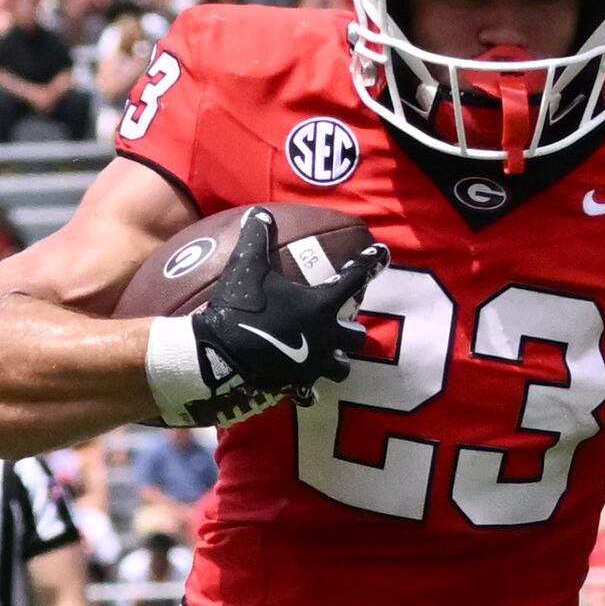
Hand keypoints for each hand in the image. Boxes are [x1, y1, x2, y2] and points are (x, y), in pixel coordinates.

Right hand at [183, 206, 385, 420]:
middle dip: (354, 333)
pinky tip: (302, 387)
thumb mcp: (247, 266)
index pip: (354, 280)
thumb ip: (256, 238)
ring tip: (328, 357)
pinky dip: (307, 389)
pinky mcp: (297, 386)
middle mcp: (325, 337)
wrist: (221, 356)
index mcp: (320, 306)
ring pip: (341, 369)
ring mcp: (313, 366)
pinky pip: (311, 393)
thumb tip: (258, 212)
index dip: (369, 264)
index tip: (383, 254)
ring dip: (337, 362)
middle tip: (346, 328)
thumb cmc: (241, 308)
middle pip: (356, 338)